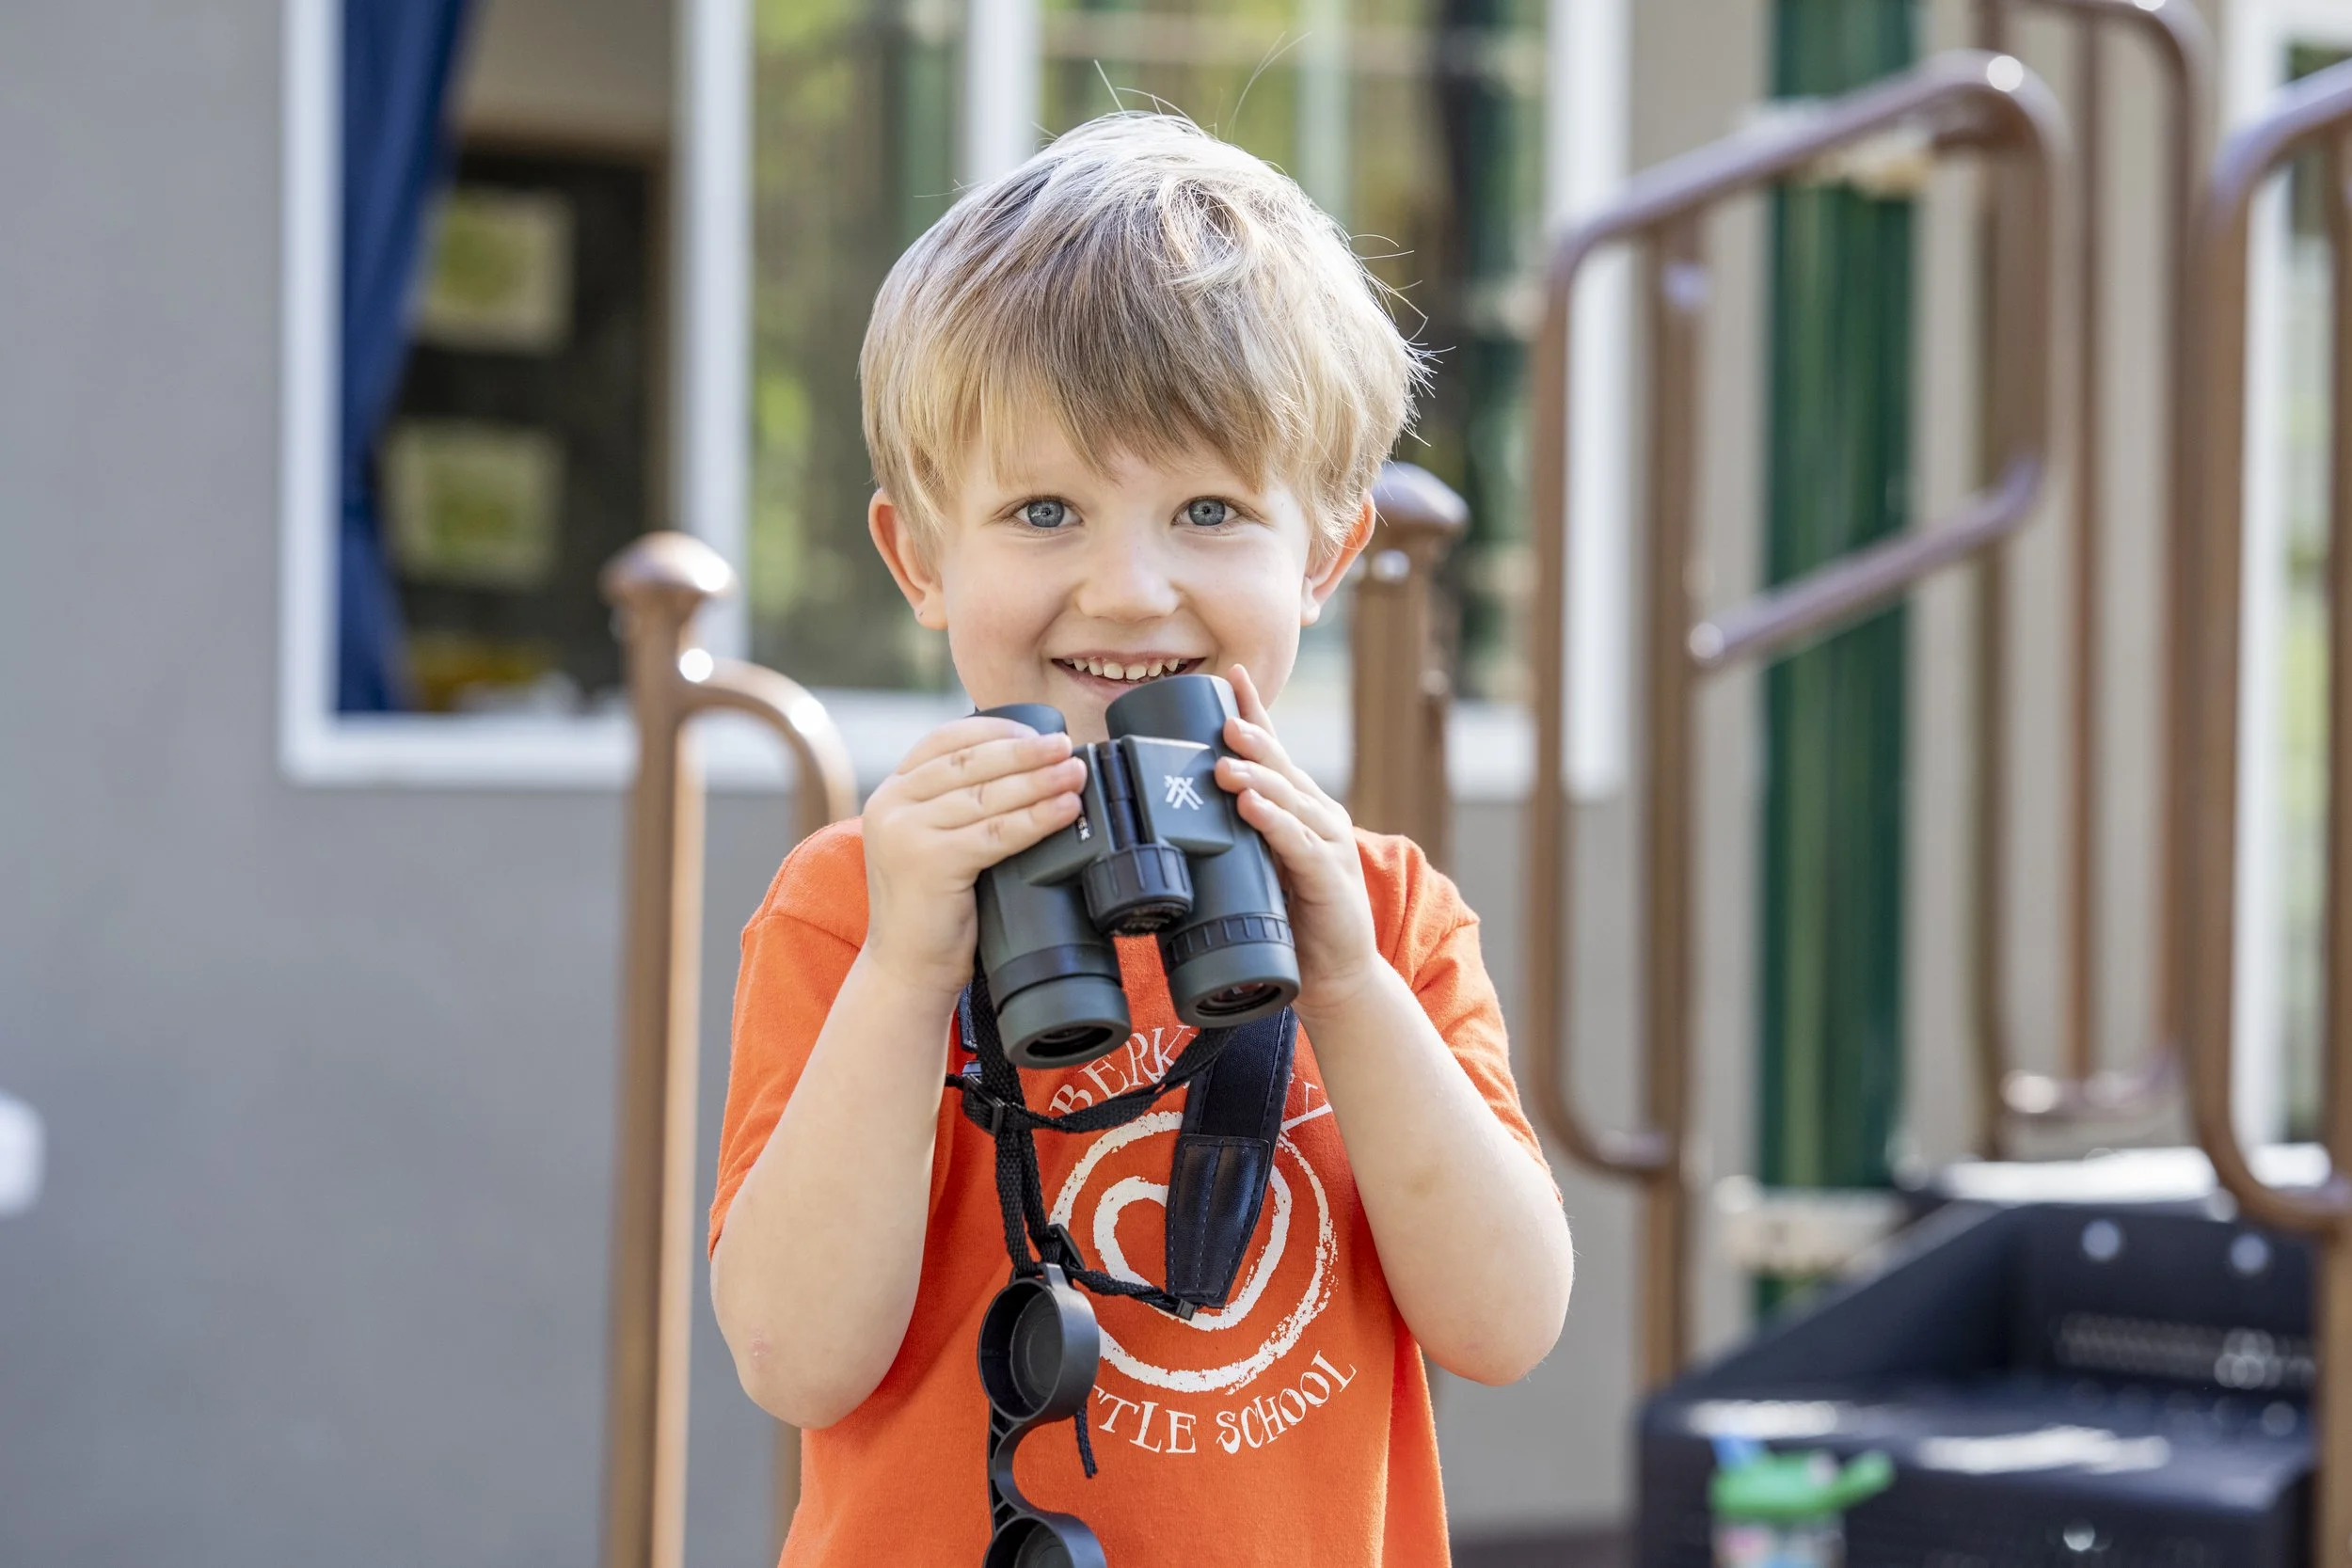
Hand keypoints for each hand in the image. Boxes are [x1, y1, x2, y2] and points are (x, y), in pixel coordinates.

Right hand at [860, 716, 1086, 999]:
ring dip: (1039, 781)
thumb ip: (957, 805)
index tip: (1038, 731)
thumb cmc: (932, 907)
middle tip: (1067, 747)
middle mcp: (891, 805)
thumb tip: (1028, 768)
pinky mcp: (929, 862)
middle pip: (970, 763)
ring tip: (1075, 774)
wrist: (906, 968)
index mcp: (891, 792)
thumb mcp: (932, 840)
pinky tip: (1065, 811)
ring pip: (986, 796)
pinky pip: (996, 833)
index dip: (996, 730)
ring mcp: (906, 833)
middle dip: (1026, 752)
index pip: (945, 740)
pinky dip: (1036, 819)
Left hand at [1212, 665, 1383, 1021]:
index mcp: (1299, 810)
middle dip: (1252, 738)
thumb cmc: (1292, 921)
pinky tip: (1253, 809)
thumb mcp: (1257, 870)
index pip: (1274, 754)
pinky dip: (1275, 823)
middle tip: (1224, 715)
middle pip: (1282, 768)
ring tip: (1225, 761)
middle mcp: (1318, 817)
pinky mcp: (1330, 877)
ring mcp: (1328, 844)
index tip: (1231, 676)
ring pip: (1289, 800)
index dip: (1254, 714)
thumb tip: (1178, 814)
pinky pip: (1299, 844)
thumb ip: (1234, 839)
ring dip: (1257, 777)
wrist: (1335, 978)